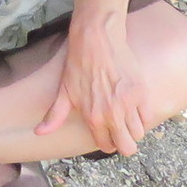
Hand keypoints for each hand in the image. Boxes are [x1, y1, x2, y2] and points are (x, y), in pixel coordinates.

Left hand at [38, 7, 152, 155]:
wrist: (97, 38)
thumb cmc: (78, 63)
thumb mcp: (65, 90)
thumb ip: (56, 116)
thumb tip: (39, 133)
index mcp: (93, 117)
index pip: (107, 146)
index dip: (108, 142)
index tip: (107, 134)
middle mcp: (112, 114)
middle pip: (128, 147)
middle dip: (124, 142)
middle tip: (120, 130)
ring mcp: (128, 104)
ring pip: (139, 133)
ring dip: (133, 128)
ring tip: (125, 115)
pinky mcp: (140, 92)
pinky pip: (147, 116)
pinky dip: (141, 114)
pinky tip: (132, 104)